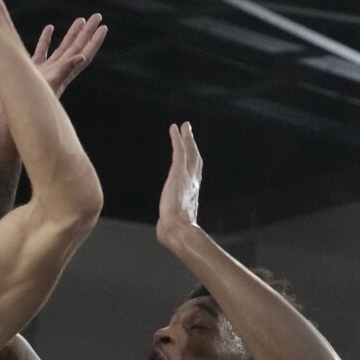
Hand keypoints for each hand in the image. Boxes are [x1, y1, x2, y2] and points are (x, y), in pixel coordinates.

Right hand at [0, 14, 106, 126]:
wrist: (11, 120)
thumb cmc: (29, 107)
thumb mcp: (49, 87)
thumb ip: (64, 71)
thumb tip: (81, 56)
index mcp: (64, 74)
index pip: (84, 54)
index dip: (94, 41)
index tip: (103, 27)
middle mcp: (58, 72)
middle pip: (77, 47)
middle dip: (87, 32)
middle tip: (97, 16)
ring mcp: (45, 71)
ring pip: (62, 48)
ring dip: (71, 35)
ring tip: (80, 20)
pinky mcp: (32, 71)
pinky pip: (42, 52)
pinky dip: (46, 40)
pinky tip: (50, 28)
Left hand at [157, 122, 202, 244]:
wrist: (178, 229)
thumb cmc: (175, 231)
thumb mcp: (173, 224)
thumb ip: (171, 223)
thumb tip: (164, 233)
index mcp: (191, 194)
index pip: (194, 174)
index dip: (193, 162)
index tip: (192, 155)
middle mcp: (192, 182)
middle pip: (195, 159)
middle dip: (193, 145)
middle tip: (190, 133)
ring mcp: (186, 176)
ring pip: (189, 152)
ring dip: (187, 137)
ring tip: (184, 126)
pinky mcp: (178, 172)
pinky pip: (179, 150)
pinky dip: (177, 138)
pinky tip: (174, 128)